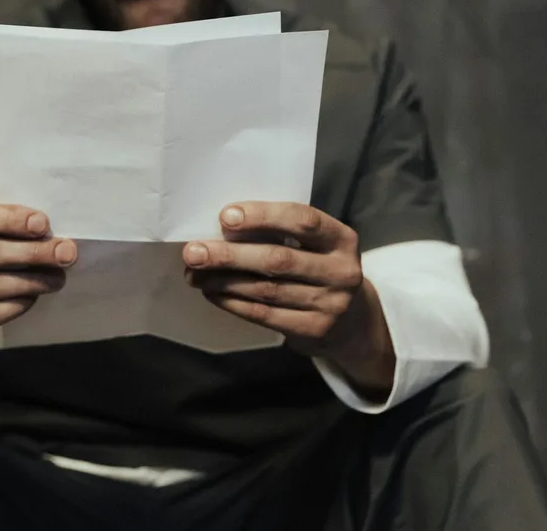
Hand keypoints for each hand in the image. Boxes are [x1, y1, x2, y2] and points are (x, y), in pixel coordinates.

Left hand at [182, 201, 393, 391]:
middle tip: (193, 251)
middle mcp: (341, 271)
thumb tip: (224, 226)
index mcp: (342, 239)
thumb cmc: (320, 269)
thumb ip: (282, 233)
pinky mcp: (313, 330)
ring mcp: (330, 304)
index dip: (263, 216)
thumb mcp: (316, 246)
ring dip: (224, 281)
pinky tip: (212, 293)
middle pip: (278, 260)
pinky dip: (233, 303)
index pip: (302, 220)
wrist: (354, 322)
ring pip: (266, 290)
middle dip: (230, 254)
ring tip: (194, 273)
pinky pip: (265, 314)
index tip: (225, 216)